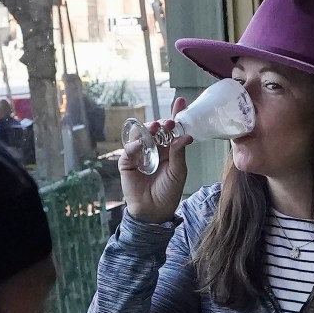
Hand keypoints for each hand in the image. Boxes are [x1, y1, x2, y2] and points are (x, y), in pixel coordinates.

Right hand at [118, 98, 190, 221]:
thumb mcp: (179, 171)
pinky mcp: (127, 163)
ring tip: (154, 128)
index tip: (181, 101)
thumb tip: (186, 136)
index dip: (176, 115)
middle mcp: (154, 149)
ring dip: (147, 130)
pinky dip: (134, 145)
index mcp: (169, 149)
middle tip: (168, 122)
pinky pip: (129, 151)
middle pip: (156, 129)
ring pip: (141, 136)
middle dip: (161, 123)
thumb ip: (179, 153)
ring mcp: (140, 155)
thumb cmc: (169, 191)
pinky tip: (140, 144)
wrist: (154, 211)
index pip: (172, 129)